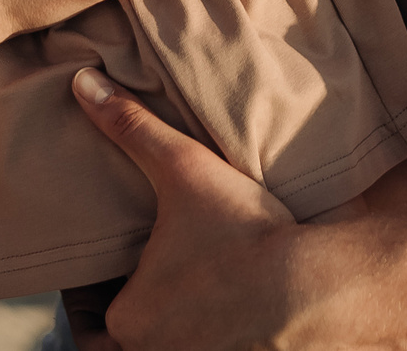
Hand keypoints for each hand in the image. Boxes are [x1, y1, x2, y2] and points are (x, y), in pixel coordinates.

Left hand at [70, 65, 303, 350]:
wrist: (323, 288)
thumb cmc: (247, 235)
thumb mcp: (184, 170)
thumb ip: (131, 128)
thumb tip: (83, 83)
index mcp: (129, 321)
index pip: (90, 317)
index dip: (93, 294)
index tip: (104, 274)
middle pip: (122, 346)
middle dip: (129, 316)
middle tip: (141, 287)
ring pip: (166, 350)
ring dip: (167, 331)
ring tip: (182, 300)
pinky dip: (210, 340)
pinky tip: (228, 320)